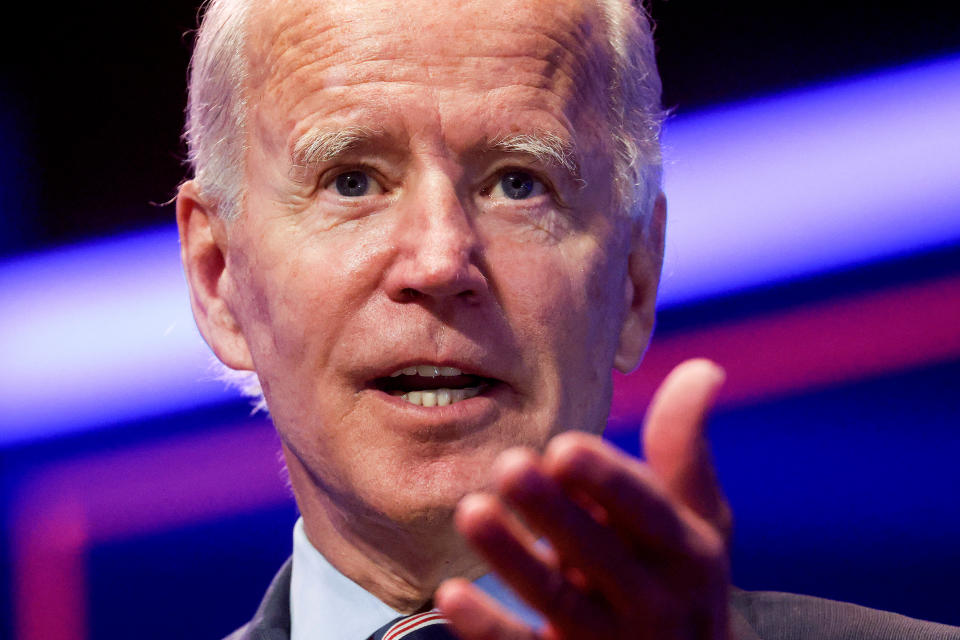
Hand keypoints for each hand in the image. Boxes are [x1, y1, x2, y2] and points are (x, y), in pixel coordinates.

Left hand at [435, 359, 731, 638]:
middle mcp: (656, 601)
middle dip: (557, 514)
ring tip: (471, 511)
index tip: (564, 448)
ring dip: (514, 559)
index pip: (649, 514)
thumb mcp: (699, 521)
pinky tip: (450, 594)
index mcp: (687, 553)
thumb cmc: (682, 579)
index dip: (609, 482)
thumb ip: (685, 449)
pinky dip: (489, 629)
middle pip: (601, 556)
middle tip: (509, 466)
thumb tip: (703, 367)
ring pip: (559, 603)